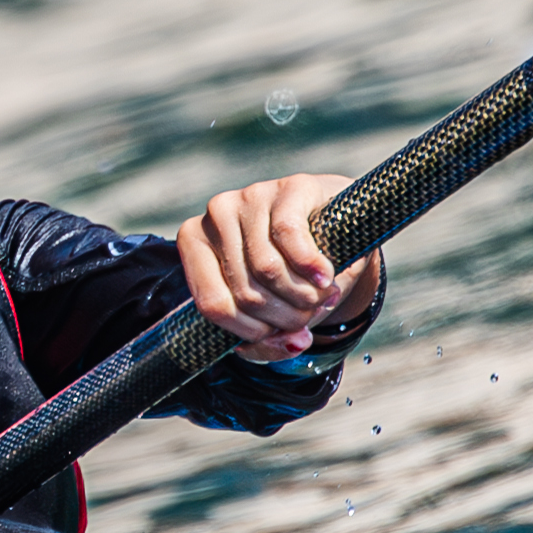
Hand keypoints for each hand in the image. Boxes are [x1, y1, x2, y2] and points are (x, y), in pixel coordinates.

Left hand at [178, 174, 383, 356]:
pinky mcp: (288, 188)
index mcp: (195, 244)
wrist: (337, 229)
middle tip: (307, 316)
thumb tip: (294, 344)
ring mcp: (250, 197)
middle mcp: (215, 216)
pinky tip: (325, 277)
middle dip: (284, 317)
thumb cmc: (292, 274)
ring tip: (319, 297)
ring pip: (267, 269)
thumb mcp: (273, 312)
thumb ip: (274, 340)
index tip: (277, 334)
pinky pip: (290, 236)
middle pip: (245, 292)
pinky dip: (312, 268)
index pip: (212, 304)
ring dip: (302, 297)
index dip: (251, 331)